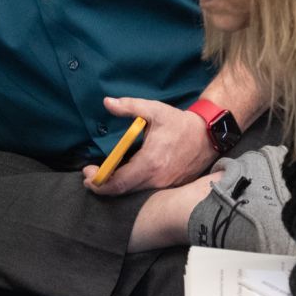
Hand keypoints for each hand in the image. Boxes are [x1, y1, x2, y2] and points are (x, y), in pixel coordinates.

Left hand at [78, 96, 217, 195]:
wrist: (208, 136)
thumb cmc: (179, 123)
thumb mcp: (154, 110)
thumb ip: (129, 106)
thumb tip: (107, 102)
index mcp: (150, 162)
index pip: (119, 182)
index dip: (99, 182)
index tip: (88, 175)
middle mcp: (157, 179)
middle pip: (123, 191)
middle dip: (103, 186)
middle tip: (91, 177)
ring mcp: (165, 185)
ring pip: (134, 192)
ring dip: (116, 186)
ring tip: (104, 176)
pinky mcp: (170, 187)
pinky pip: (146, 190)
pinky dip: (132, 186)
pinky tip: (124, 176)